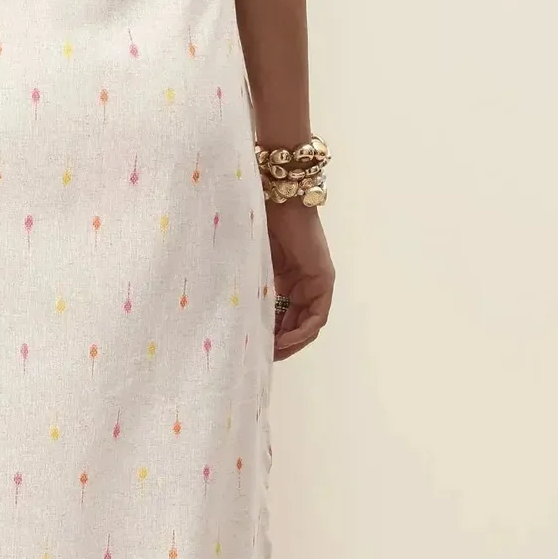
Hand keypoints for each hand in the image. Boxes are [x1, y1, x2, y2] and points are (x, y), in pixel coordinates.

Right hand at [267, 198, 333, 360]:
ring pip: (309, 324)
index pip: (284, 317)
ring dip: (292, 342)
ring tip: (272, 354)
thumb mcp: (252, 266)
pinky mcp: (324, 280)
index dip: (272, 336)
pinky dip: (302, 331)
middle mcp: (306, 284)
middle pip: (298, 324)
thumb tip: (233, 315)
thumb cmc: (258, 225)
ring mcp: (317, 282)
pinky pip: (317, 316)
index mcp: (288, 280)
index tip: (255, 349)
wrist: (276, 200)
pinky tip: (283, 340)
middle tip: (261, 358)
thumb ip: (252, 289)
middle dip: (281, 344)